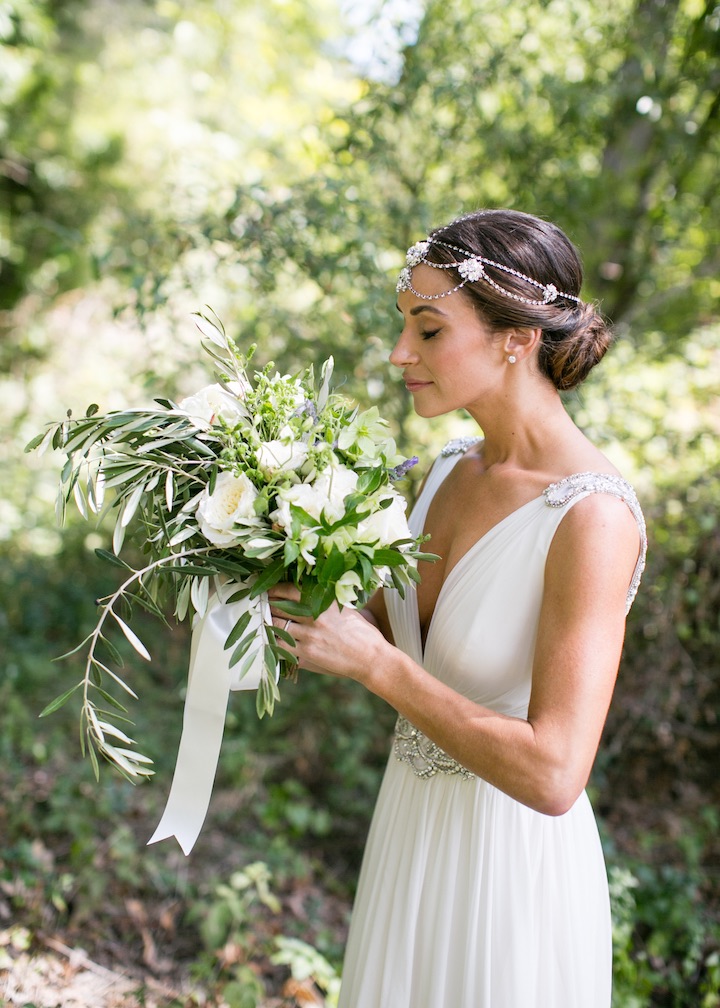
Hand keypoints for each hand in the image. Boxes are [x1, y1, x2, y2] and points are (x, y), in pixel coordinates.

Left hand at [268, 584, 388, 683]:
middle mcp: (314, 616)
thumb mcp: (344, 609)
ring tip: (263, 622)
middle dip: (267, 606)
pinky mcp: (307, 653)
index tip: (267, 590)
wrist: (371, 658)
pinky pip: (281, 645)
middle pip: (279, 607)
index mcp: (324, 601)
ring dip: (268, 623)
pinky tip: (272, 639)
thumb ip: (324, 603)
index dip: (274, 589)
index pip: (290, 590)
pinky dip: (274, 641)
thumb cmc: (361, 632)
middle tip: (260, 606)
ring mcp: (309, 635)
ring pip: (277, 626)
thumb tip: (302, 598)